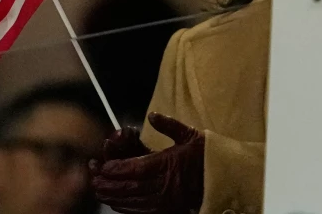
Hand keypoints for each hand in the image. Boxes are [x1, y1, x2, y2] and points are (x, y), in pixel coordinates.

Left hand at [90, 112, 204, 213]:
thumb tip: (152, 116)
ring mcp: (166, 200)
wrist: (228, 180)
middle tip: (93, 177)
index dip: (115, 168)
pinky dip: (124, 207)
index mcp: (170, 163)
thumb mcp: (191, 135)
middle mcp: (166, 184)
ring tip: (98, 190)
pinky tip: (115, 203)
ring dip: (112, 196)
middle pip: (128, 186)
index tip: (102, 165)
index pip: (134, 168)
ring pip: (131, 201)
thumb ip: (169, 125)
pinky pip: (140, 211)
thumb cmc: (210, 156)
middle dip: (107, 183)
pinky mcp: (167, 210)